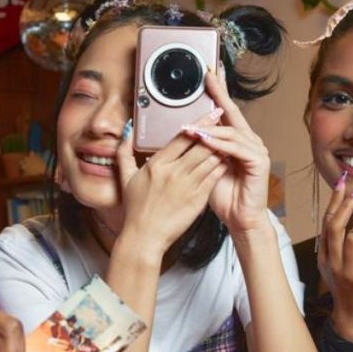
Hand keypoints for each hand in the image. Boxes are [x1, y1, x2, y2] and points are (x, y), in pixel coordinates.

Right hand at [115, 111, 227, 253]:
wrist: (145, 237)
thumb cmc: (135, 209)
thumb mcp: (125, 179)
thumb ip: (124, 154)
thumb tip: (126, 134)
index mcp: (157, 164)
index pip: (183, 137)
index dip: (199, 123)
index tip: (210, 113)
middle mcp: (174, 172)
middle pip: (200, 145)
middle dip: (215, 130)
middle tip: (225, 120)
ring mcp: (188, 186)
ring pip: (210, 159)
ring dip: (220, 148)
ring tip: (228, 140)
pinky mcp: (198, 199)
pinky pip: (214, 177)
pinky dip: (221, 166)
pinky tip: (226, 161)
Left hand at [185, 63, 270, 233]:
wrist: (240, 218)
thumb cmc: (223, 196)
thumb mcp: (203, 168)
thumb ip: (198, 149)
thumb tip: (182, 132)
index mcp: (235, 140)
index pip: (225, 112)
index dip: (218, 92)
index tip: (209, 74)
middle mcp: (248, 140)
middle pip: (232, 113)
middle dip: (220, 93)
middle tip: (209, 75)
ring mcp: (256, 150)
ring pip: (231, 131)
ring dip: (210, 127)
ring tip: (191, 125)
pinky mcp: (259, 162)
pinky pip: (237, 149)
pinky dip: (220, 145)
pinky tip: (206, 142)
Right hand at [318, 178, 352, 344]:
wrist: (350, 320)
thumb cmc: (346, 292)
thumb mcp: (334, 268)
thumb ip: (335, 247)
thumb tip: (341, 222)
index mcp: (325, 256)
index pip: (327, 222)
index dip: (335, 201)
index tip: (343, 182)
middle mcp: (333, 261)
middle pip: (336, 225)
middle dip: (348, 203)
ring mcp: (348, 271)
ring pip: (352, 237)